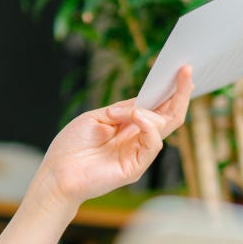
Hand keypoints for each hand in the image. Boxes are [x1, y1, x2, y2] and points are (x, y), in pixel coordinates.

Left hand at [36, 66, 193, 208]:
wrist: (57, 173)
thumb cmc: (72, 146)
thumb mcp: (97, 118)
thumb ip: (123, 109)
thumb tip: (144, 102)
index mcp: (129, 125)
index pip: (157, 107)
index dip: (170, 90)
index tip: (180, 70)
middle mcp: (138, 138)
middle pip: (170, 115)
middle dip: (180, 93)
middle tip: (185, 72)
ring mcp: (139, 153)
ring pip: (165, 127)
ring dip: (152, 111)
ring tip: (133, 110)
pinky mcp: (136, 167)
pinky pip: (153, 144)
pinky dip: (149, 126)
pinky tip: (137, 116)